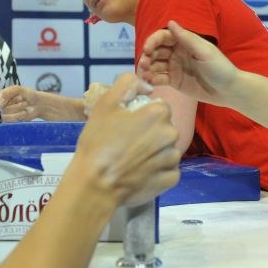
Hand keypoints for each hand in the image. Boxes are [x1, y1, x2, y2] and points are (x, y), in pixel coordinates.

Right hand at [0, 85, 43, 121]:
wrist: (38, 104)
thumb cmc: (29, 95)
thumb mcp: (20, 89)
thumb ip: (9, 92)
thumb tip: (0, 103)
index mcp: (3, 94)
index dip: (4, 100)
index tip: (15, 98)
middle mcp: (2, 103)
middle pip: (2, 108)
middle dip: (15, 104)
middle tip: (23, 100)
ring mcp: (5, 112)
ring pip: (4, 115)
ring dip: (17, 110)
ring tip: (25, 105)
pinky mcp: (10, 119)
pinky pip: (9, 120)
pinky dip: (18, 116)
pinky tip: (24, 112)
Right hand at [75, 73, 180, 206]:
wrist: (95, 184)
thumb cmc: (98, 142)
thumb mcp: (105, 103)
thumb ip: (127, 84)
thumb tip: (146, 86)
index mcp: (158, 114)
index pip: (160, 107)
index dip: (144, 114)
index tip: (129, 124)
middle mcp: (171, 135)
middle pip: (165, 128)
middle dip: (151, 132)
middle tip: (128, 142)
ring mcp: (172, 159)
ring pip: (168, 149)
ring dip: (156, 152)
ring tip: (134, 159)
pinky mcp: (170, 180)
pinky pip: (169, 170)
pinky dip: (158, 171)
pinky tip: (141, 173)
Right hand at [138, 20, 237, 104]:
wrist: (228, 90)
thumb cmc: (219, 67)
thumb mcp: (205, 51)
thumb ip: (187, 38)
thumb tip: (170, 22)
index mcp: (184, 42)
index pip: (163, 37)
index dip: (152, 41)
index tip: (147, 49)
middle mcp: (176, 52)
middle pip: (156, 51)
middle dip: (147, 56)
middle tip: (143, 64)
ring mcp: (174, 67)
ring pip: (155, 65)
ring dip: (147, 68)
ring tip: (144, 75)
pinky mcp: (173, 81)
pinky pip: (159, 78)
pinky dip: (152, 79)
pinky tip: (149, 82)